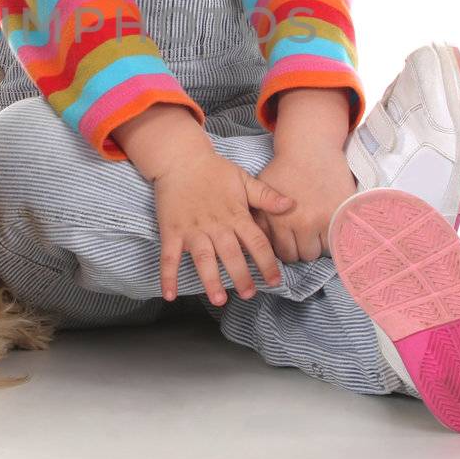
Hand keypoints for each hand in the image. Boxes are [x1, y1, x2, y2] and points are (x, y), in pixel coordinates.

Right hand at [150, 149, 294, 305]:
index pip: (256, 242)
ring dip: (211, 280)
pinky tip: (169, 295)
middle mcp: (215, 225)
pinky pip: (168, 257)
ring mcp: (192, 230)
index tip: (275, 280)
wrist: (180, 158)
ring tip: (219, 299)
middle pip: (231, 255)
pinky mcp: (171, 231)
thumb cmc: (214, 170)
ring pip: (203, 259)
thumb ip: (266, 196)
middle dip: (242, 276)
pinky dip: (167, 276)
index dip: (267, 262)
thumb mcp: (243, 179)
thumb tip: (292, 204)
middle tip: (249, 294)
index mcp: (235, 215)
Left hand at [254, 146, 357, 262]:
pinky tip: (329, 226)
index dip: (288, 248)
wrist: (309, 148)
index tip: (291, 241)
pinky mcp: (341, 214)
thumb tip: (257, 243)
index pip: (284, 253)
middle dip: (303, 248)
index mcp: (279, 219)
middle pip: (303, 255)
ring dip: (319, 244)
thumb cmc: (284, 169)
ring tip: (317, 230)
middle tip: (305, 236)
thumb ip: (259, 219)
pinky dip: (334, 237)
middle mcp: (301, 223)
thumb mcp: (262, 192)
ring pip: (321, 250)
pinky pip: (338, 240)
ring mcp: (323, 220)